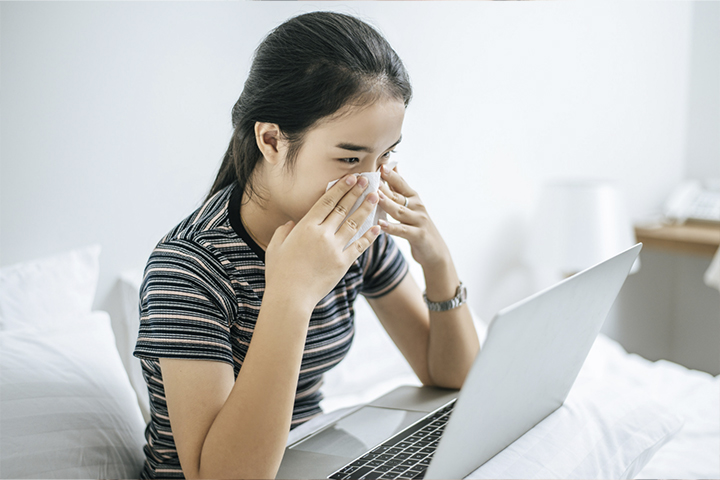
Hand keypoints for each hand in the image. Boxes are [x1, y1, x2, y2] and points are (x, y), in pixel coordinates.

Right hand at [264, 174, 380, 309]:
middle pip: (343, 208)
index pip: (326, 201)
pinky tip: (377, 227)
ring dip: (366, 208)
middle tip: (367, 181)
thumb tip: (291, 223)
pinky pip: (359, 246)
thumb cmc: (279, 273)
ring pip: (354, 223)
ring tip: (376, 197)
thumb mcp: (275, 247)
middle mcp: (322, 234)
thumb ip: (283, 231)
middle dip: (356, 192)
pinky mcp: (343, 263)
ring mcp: (334, 248)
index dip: (340, 188)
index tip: (350, 178)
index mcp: (305, 227)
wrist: (290, 297)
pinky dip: (369, 236)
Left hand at [377, 164, 450, 269]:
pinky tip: (380, 224)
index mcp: (414, 198)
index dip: (391, 175)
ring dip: (387, 203)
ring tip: (375, 197)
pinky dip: (391, 227)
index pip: (401, 183)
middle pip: (398, 195)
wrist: (435, 250)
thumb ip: (400, 188)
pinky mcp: (418, 235)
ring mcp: (419, 221)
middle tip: (372, 179)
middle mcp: (417, 206)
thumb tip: (393, 167)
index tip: (380, 165)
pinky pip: (402, 230)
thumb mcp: (411, 205)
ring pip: (399, 211)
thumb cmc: (417, 225)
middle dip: (385, 186)